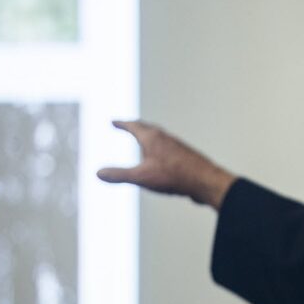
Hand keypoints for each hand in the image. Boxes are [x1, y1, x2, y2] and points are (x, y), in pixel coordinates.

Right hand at [97, 120, 236, 209]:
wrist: (206, 181)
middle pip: (148, 128)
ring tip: (144, 139)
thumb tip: (98, 173)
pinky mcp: (186, 157)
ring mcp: (177, 146)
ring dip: (149, 135)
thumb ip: (119, 175)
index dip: (122, 124)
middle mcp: (165, 138)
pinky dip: (160, 147)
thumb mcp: (141, 177)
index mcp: (152, 138)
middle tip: (128, 124)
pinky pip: (169, 147)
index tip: (114, 121)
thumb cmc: (174, 176)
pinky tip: (163, 158)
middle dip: (136, 126)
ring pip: (160, 137)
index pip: (134, 126)